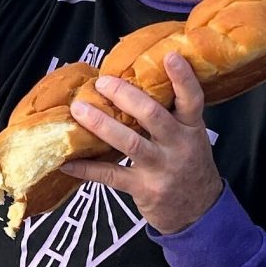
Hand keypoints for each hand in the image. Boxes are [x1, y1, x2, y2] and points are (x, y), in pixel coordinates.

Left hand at [59, 51, 223, 234]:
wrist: (198, 211)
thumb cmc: (188, 164)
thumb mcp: (190, 137)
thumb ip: (170, 115)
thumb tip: (132, 84)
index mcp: (191, 128)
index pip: (192, 100)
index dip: (182, 78)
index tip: (169, 55)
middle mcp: (179, 146)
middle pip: (153, 116)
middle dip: (126, 96)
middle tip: (102, 82)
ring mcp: (161, 168)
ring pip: (129, 143)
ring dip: (101, 124)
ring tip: (78, 109)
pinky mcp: (143, 189)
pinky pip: (111, 176)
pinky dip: (87, 168)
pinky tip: (67, 161)